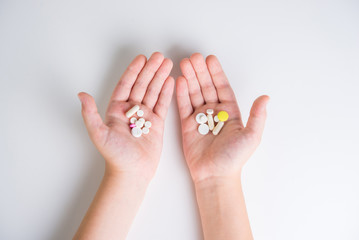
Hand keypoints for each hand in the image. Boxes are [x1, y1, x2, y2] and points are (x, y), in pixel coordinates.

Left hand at [78, 52, 173, 180]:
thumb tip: (81, 94)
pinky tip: (171, 81)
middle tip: (158, 56)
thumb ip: (90, 114)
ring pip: (153, 92)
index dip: (133, 71)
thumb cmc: (115, 156)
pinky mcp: (157, 124)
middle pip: (142, 85)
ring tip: (167, 64)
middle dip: (150, 70)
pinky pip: (163, 104)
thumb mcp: (99, 134)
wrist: (132, 173)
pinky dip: (167, 92)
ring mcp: (145, 116)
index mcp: (117, 110)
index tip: (141, 59)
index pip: (126, 85)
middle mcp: (131, 111)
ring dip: (160, 77)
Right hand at [176, 53, 268, 183]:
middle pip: (207, 87)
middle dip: (200, 71)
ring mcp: (200, 118)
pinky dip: (181, 93)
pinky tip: (179, 80)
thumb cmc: (234, 158)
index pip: (222, 87)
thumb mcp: (252, 136)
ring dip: (190, 78)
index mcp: (230, 112)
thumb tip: (266, 98)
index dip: (216, 73)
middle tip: (194, 57)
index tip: (210, 59)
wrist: (215, 175)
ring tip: (184, 63)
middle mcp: (215, 112)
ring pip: (194, 93)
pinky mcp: (187, 125)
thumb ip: (257, 116)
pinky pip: (183, 106)